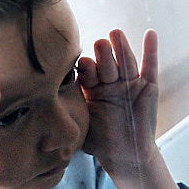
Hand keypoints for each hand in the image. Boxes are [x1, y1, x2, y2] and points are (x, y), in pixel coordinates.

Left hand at [77, 29, 159, 173]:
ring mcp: (130, 83)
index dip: (86, 69)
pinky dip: (151, 50)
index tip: (83, 67)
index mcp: (92, 88)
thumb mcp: (80, 127)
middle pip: (106, 63)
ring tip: (116, 33)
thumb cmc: (100, 142)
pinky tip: (151, 33)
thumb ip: (67, 118)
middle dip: (103, 54)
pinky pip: (150, 66)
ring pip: (125, 61)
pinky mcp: (149, 87)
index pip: (87, 72)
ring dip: (122, 47)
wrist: (126, 155)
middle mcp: (110, 82)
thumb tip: (37, 120)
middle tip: (100, 43)